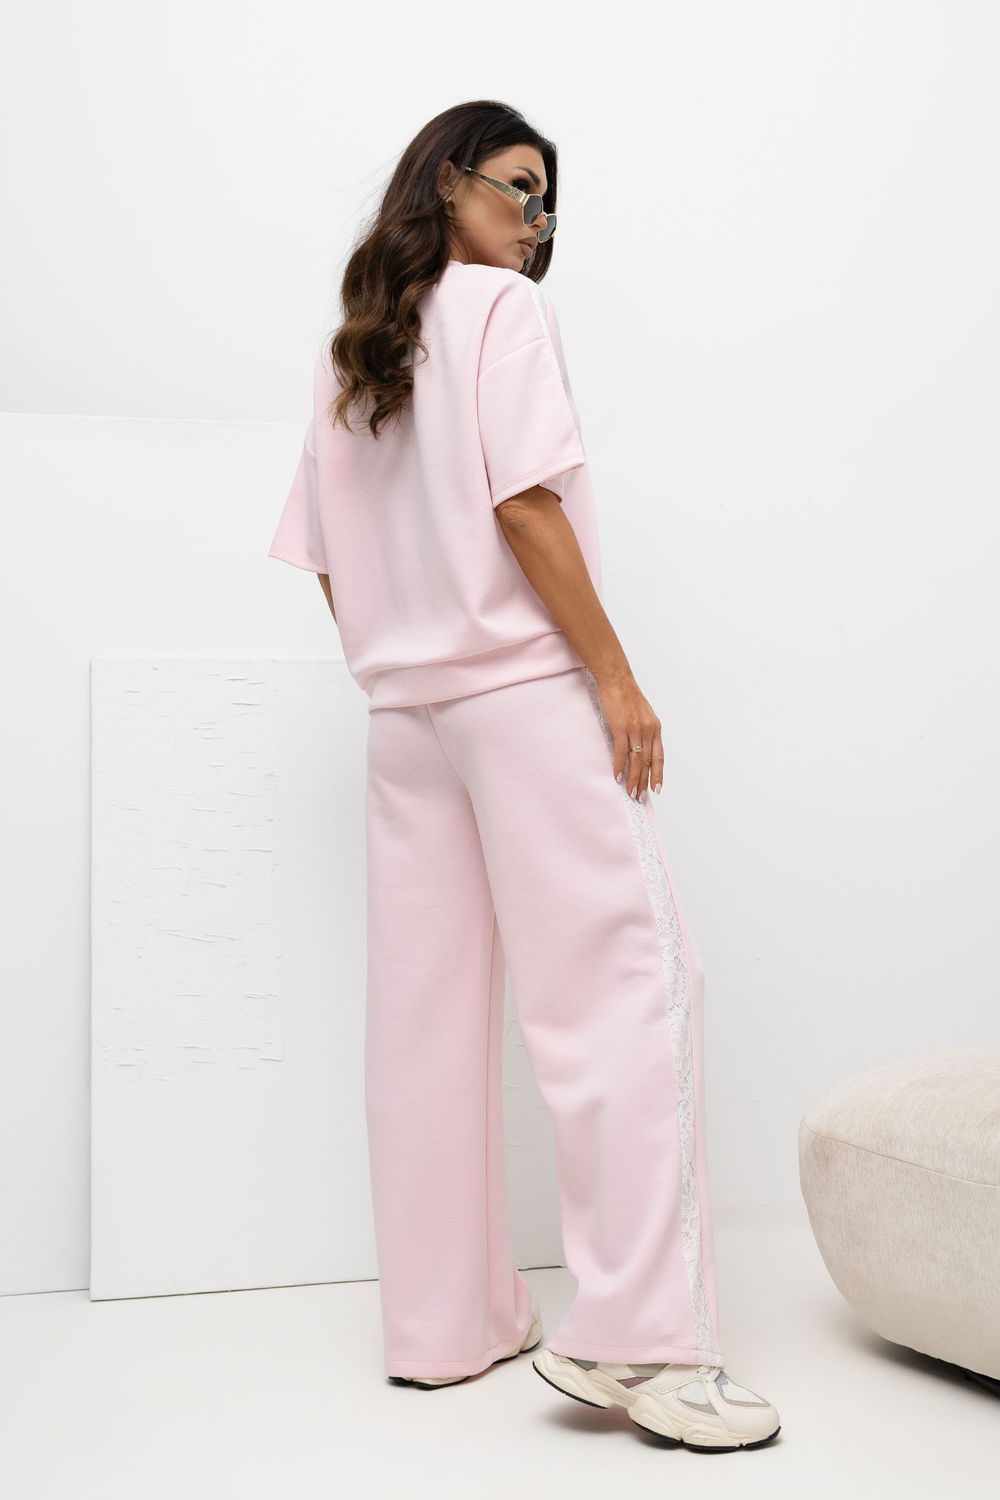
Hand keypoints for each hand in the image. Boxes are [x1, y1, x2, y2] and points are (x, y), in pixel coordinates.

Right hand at [593, 670, 663, 800]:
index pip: (659, 756)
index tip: (656, 788)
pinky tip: (617, 776)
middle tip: (640, 797)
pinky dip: (620, 766)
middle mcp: (648, 730)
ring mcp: (635, 729)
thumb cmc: (626, 696)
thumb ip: (643, 731)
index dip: (658, 774)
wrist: (616, 679)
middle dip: (644, 782)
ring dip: (633, 779)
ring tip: (631, 792)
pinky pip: (621, 751)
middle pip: (647, 762)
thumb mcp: (642, 714)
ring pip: (636, 760)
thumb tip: (639, 748)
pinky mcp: (620, 727)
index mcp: (655, 728)